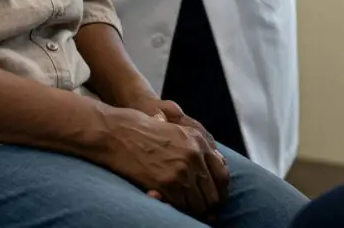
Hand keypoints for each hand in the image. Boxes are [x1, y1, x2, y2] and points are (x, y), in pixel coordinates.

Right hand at [118, 93, 228, 208]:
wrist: (120, 133)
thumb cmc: (146, 132)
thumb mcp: (178, 132)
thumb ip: (199, 147)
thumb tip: (219, 165)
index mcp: (199, 141)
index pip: (222, 175)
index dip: (220, 192)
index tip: (215, 201)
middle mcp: (194, 155)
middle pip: (212, 194)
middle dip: (208, 206)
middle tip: (203, 213)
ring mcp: (181, 170)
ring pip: (198, 204)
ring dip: (193, 210)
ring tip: (186, 209)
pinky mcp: (166, 183)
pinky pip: (180, 206)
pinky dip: (178, 210)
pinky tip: (172, 205)